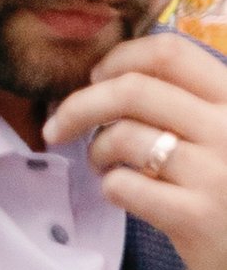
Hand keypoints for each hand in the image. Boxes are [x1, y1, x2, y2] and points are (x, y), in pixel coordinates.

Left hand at [43, 31, 226, 269]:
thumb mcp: (224, 133)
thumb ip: (187, 103)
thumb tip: (108, 75)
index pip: (170, 52)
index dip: (120, 58)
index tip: (96, 78)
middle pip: (132, 90)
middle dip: (80, 105)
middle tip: (59, 126)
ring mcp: (217, 174)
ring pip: (123, 137)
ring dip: (96, 150)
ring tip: (103, 164)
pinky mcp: (198, 217)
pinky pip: (124, 185)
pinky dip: (110, 187)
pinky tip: (123, 193)